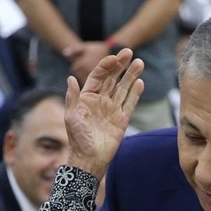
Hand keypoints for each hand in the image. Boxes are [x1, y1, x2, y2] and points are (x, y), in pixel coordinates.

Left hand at [64, 48, 144, 179]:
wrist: (89, 158)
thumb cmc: (77, 138)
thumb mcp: (71, 116)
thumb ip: (72, 97)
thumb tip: (70, 78)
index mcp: (87, 97)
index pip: (98, 76)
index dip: (106, 66)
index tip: (114, 57)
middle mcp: (101, 100)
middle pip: (113, 79)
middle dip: (121, 65)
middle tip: (129, 52)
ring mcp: (112, 109)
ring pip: (123, 88)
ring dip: (131, 76)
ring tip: (139, 63)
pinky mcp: (122, 119)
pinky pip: (130, 103)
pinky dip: (135, 93)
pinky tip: (140, 82)